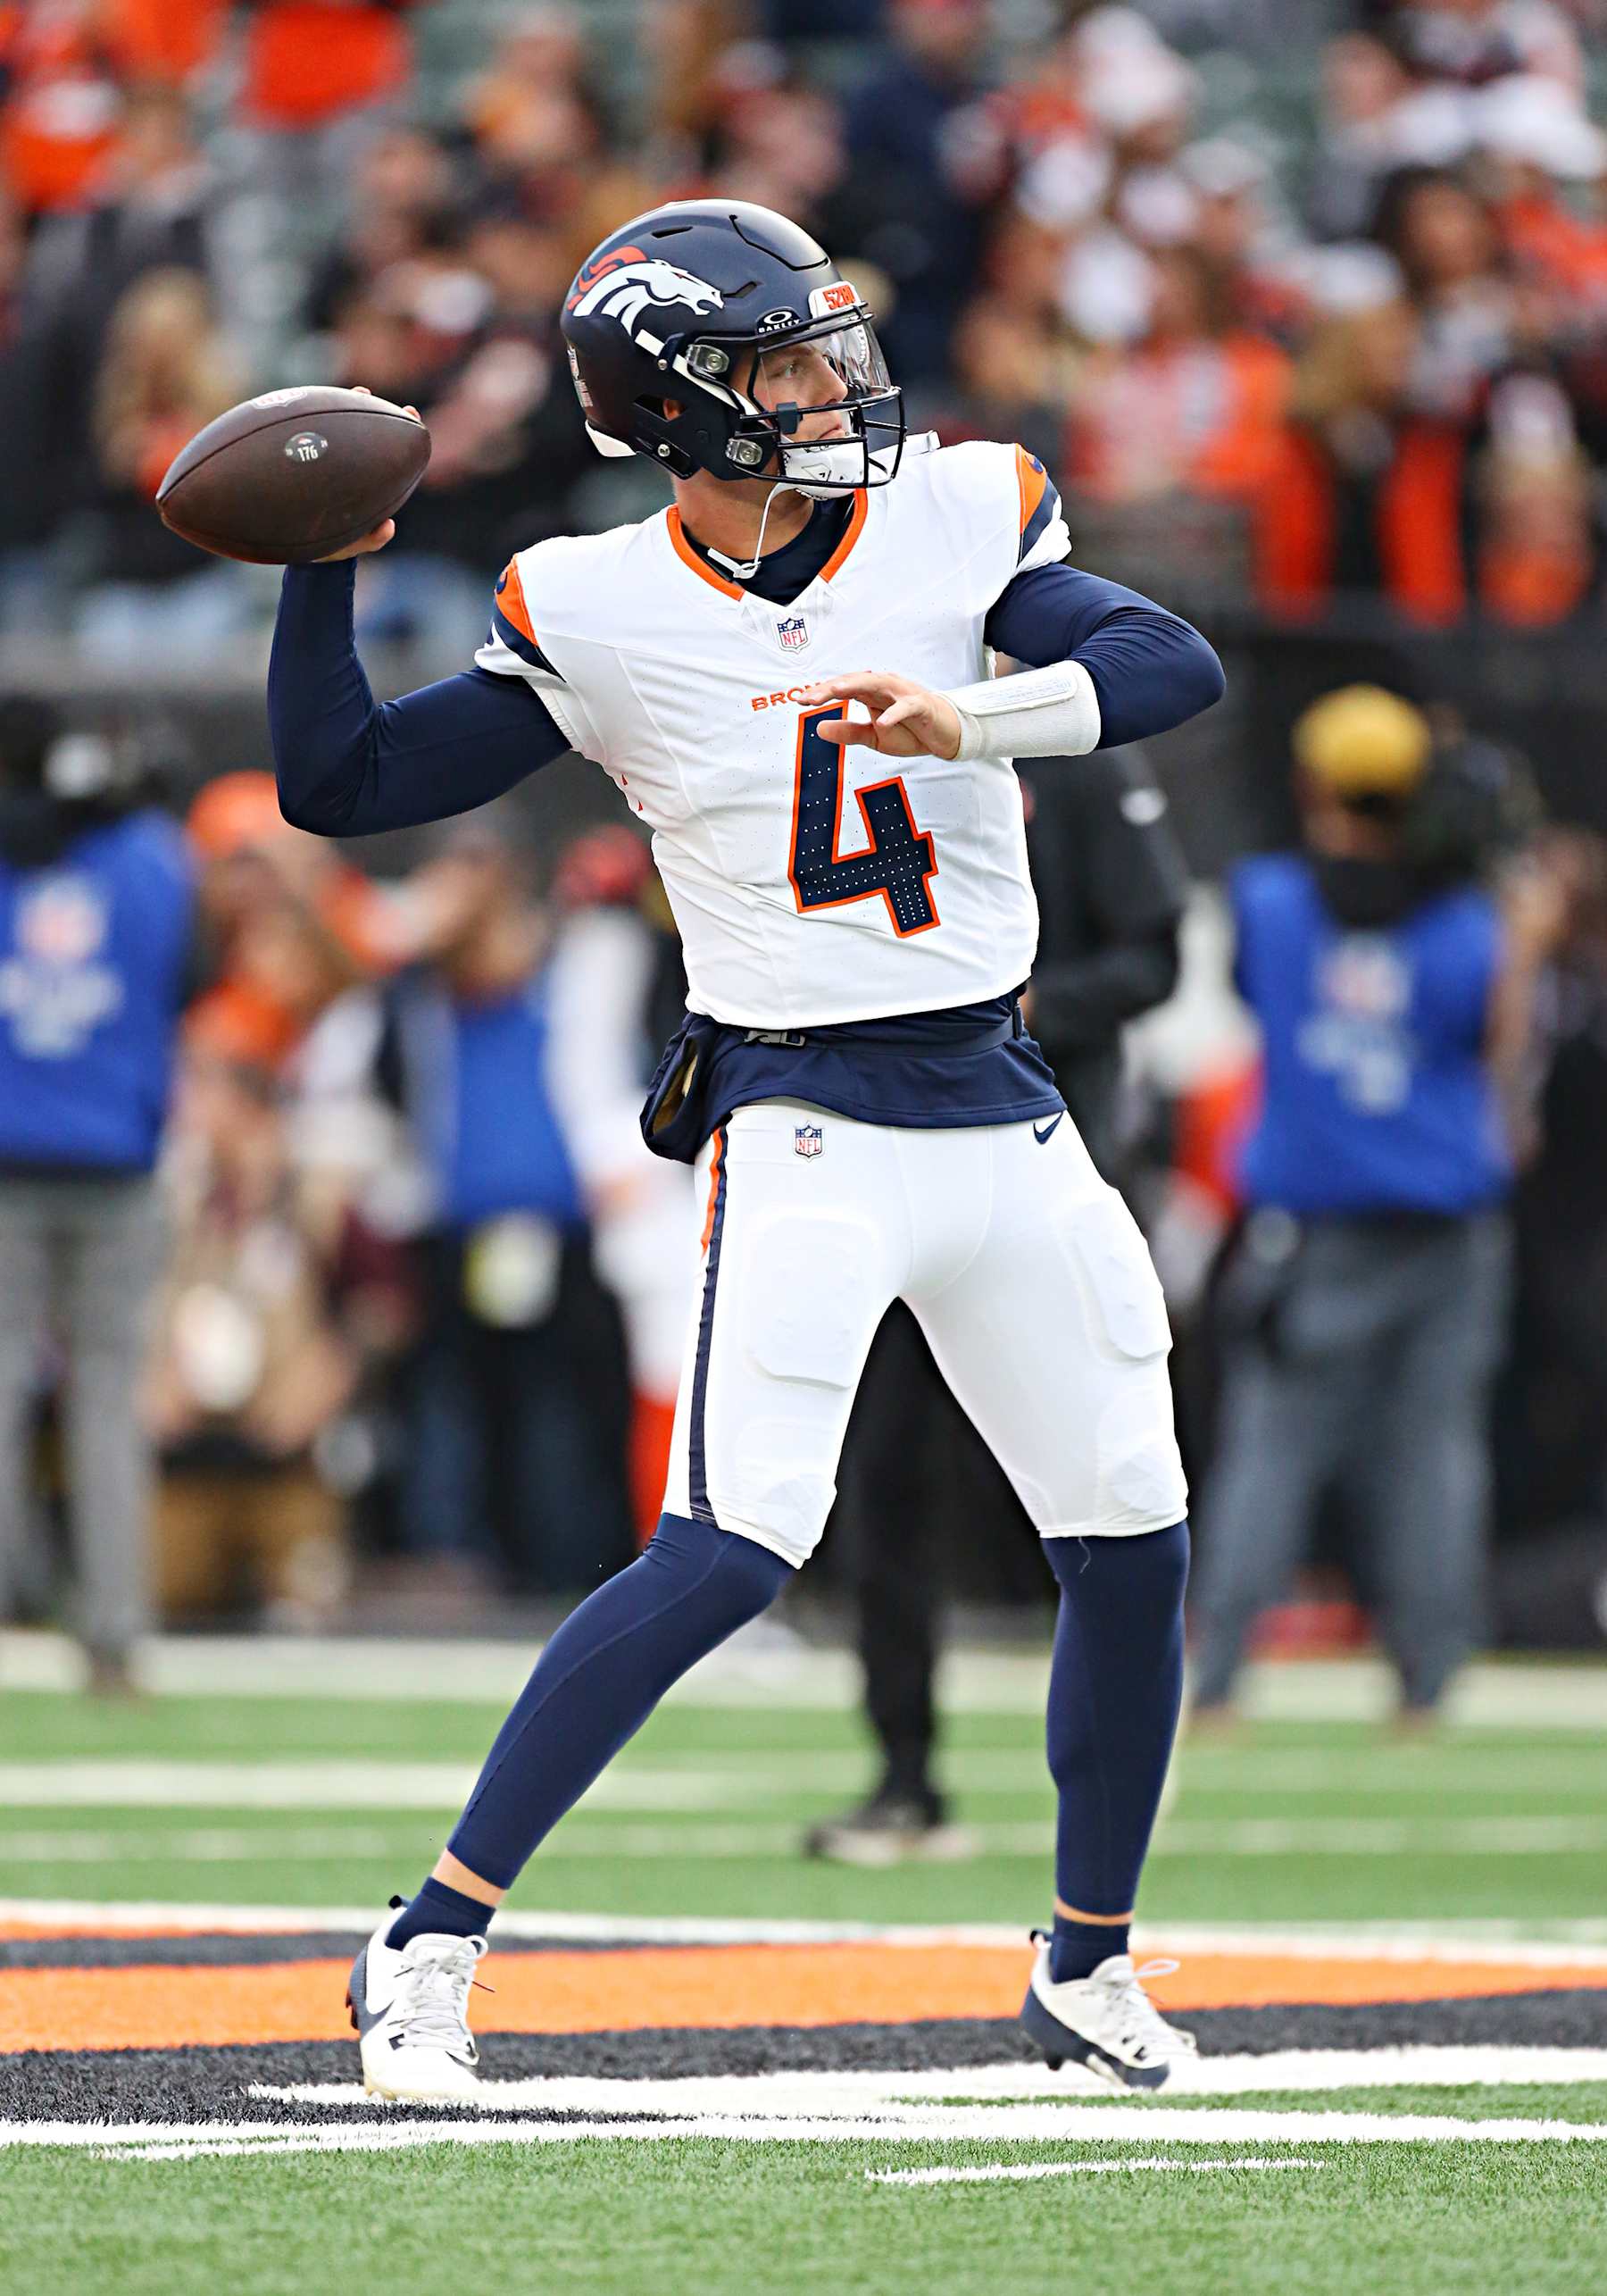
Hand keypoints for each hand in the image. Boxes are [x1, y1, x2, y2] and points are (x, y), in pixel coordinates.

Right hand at [314, 387, 420, 560]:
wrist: (297, 546)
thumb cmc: (328, 546)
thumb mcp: (350, 546)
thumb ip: (372, 540)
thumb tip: (389, 527)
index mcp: (371, 485)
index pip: (393, 456)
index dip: (406, 436)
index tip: (413, 416)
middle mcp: (355, 469)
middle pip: (374, 435)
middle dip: (385, 414)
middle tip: (394, 402)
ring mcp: (333, 461)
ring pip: (345, 429)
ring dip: (353, 406)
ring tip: (361, 391)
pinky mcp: (309, 458)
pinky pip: (316, 433)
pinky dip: (318, 419)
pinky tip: (316, 403)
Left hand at [794, 671, 962, 760]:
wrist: (944, 735)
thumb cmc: (910, 731)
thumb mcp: (874, 737)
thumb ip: (848, 732)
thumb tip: (819, 729)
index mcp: (871, 694)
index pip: (843, 688)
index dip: (822, 693)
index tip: (800, 700)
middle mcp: (884, 688)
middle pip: (854, 682)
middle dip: (831, 687)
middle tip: (809, 697)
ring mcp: (902, 694)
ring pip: (876, 684)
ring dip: (856, 686)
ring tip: (836, 691)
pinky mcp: (920, 706)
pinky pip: (906, 707)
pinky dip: (894, 713)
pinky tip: (882, 722)